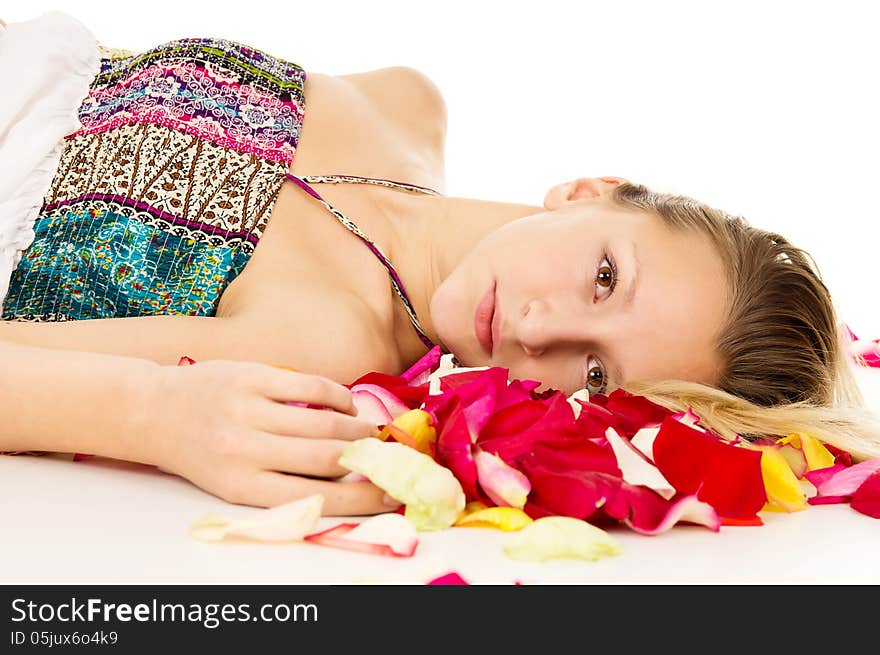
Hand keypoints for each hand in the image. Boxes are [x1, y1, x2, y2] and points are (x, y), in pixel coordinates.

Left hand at [136, 360, 397, 514]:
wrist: (155, 412)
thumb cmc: (203, 453)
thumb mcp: (235, 482)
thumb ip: (285, 481)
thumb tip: (350, 481)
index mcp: (244, 487)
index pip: (318, 498)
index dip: (362, 499)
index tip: (390, 496)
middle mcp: (247, 451)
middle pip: (329, 457)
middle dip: (368, 459)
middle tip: (386, 456)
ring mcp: (250, 409)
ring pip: (327, 422)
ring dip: (358, 428)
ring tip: (369, 431)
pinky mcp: (253, 376)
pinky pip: (313, 386)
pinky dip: (339, 397)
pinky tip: (346, 404)